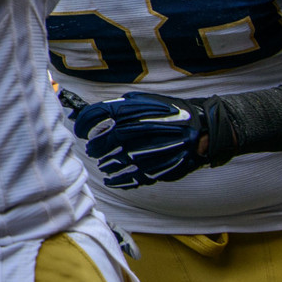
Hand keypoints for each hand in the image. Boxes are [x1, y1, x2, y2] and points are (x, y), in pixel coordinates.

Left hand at [68, 91, 208, 186]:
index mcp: (129, 112)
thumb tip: (97, 113)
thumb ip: (121, 106)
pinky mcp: (151, 170)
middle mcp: (131, 132)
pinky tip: (111, 179)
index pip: (93, 116)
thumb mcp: (146, 100)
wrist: (201, 131)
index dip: (82, 124)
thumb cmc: (171, 113)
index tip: (80, 130)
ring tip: (104, 163)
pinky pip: (127, 178)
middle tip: (92, 149)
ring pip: (111, 162)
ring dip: (105, 164)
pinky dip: (117, 180)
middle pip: (99, 143)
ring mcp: (140, 153)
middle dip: (94, 147)